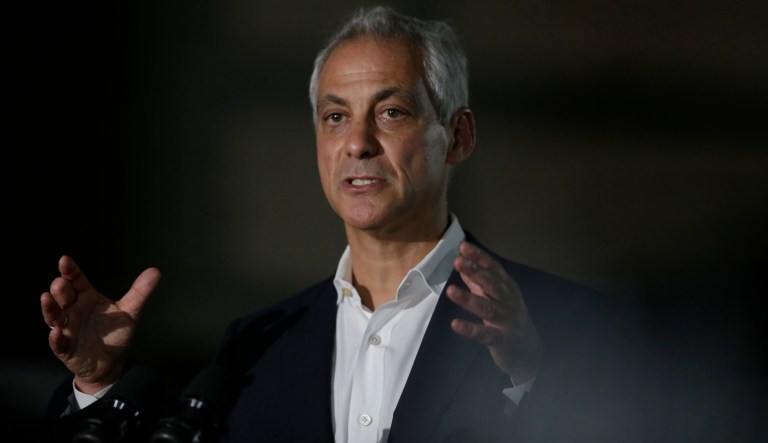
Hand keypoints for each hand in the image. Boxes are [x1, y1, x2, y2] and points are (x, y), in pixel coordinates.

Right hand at [40, 255, 160, 393]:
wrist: (110, 361)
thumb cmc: (115, 332)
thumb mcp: (130, 311)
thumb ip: (140, 292)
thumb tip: (155, 271)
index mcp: (86, 297)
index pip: (76, 281)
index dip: (70, 271)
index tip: (64, 260)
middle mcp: (73, 310)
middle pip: (63, 296)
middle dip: (60, 289)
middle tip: (60, 282)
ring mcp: (67, 329)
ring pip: (54, 316)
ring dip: (50, 308)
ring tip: (46, 298)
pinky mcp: (65, 348)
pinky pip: (57, 343)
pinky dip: (55, 338)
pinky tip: (57, 332)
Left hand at [447, 242, 542, 383]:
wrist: (529, 352)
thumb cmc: (509, 320)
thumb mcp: (497, 298)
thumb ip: (480, 284)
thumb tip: (464, 265)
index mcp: (508, 289)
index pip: (494, 269)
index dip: (479, 257)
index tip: (464, 247)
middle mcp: (509, 302)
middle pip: (492, 284)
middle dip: (475, 271)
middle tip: (458, 262)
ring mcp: (507, 321)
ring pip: (488, 308)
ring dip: (469, 299)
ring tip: (450, 291)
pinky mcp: (502, 340)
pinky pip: (485, 334)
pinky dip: (470, 329)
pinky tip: (455, 324)